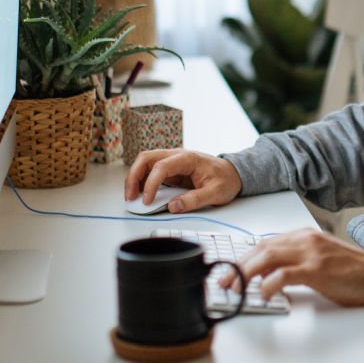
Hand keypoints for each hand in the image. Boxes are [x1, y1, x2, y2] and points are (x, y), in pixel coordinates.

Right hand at [124, 149, 242, 212]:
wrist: (233, 173)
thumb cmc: (226, 180)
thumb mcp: (216, 193)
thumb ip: (195, 199)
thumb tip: (173, 206)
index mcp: (188, 158)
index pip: (161, 166)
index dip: (150, 184)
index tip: (147, 201)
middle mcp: (177, 156)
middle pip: (147, 158)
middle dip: (134, 176)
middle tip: (130, 197)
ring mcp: (172, 161)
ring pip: (145, 162)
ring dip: (135, 177)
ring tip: (132, 196)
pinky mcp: (171, 169)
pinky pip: (150, 170)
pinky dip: (141, 180)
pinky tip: (139, 192)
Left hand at [222, 228, 363, 306]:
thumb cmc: (350, 271)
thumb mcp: (317, 260)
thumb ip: (293, 261)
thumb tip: (265, 274)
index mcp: (304, 235)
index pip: (265, 243)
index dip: (243, 257)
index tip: (230, 271)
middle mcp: (305, 239)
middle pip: (262, 248)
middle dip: (238, 266)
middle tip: (225, 282)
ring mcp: (311, 253)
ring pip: (268, 257)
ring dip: (246, 273)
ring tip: (235, 288)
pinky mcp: (318, 270)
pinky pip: (285, 274)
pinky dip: (269, 283)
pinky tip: (262, 293)